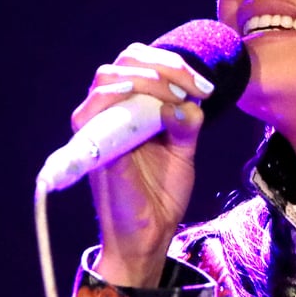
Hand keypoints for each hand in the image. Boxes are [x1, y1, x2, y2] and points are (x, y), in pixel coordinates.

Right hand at [69, 43, 218, 286]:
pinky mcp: (92, 146)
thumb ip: (185, 123)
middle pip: (125, 62)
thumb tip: (188, 102)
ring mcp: (98, 127)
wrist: (150, 234)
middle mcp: (111, 112)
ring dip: (145, 79)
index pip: (141, 64)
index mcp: (131, 108)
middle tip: (193, 87)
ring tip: (174, 97)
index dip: (171, 64)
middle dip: (163, 66)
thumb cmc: (160, 193)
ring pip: (108, 78)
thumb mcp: (183, 151)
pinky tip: (145, 102)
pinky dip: (116, 98)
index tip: (204, 87)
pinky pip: (92, 111)